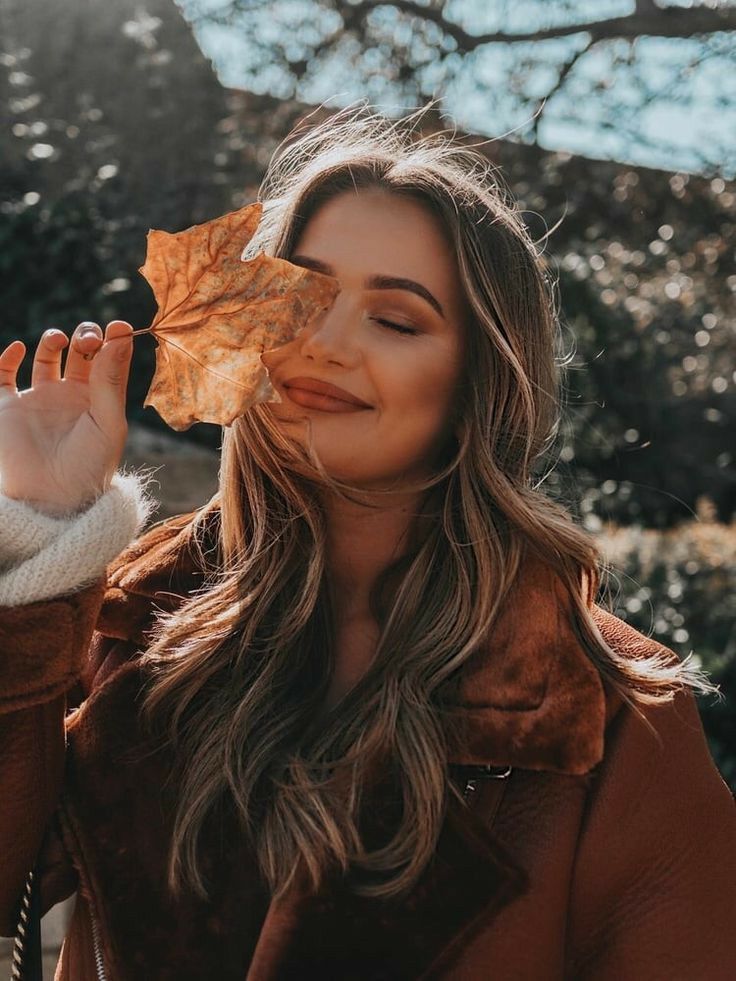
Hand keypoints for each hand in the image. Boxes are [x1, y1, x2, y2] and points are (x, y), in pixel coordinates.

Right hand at [0, 320, 133, 515]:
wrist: (51, 499)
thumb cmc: (88, 467)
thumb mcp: (108, 423)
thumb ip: (111, 380)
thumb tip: (122, 334)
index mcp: (100, 400)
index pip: (108, 359)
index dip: (113, 340)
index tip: (120, 327)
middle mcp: (71, 395)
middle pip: (80, 350)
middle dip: (85, 335)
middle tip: (88, 339)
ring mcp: (40, 399)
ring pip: (46, 356)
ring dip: (53, 339)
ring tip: (61, 340)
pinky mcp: (10, 407)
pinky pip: (4, 374)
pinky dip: (9, 356)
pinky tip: (20, 349)